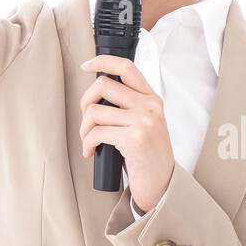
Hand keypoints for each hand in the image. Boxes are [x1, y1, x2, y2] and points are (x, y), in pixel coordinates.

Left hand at [79, 55, 176, 213]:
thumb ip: (129, 105)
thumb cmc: (148, 155)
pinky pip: (97, 132)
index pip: (127, 68)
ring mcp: (143, 121)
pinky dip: (87, 143)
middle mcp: (150, 106)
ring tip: (88, 140)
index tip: (86, 65)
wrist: (161, 184)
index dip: (103, 61)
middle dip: (85, 102)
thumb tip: (96, 94)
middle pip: (103, 85)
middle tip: (86, 119)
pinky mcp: (134, 139)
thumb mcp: (145, 123)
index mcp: (152, 98)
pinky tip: (90, 151)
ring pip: (96, 111)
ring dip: (84, 128)